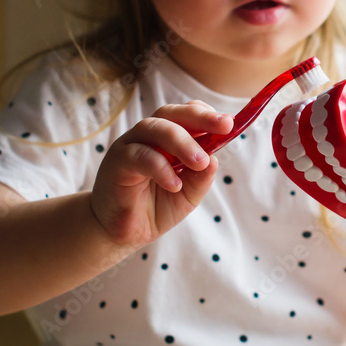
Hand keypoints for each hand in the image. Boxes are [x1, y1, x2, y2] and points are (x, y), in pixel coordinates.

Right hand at [90, 101, 232, 249]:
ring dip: (182, 142)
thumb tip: (214, 159)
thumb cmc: (155, 206)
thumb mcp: (188, 195)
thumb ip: (201, 177)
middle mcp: (148, 136)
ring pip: (154, 128)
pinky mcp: (116, 163)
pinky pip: (139, 156)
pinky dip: (160, 168)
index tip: (229, 123)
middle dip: (200, 117)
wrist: (122, 232)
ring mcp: (129, 146)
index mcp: (167, 138)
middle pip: (171, 113)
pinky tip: (174, 184)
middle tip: (225, 126)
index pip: (186, 114)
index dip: (207, 115)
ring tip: (199, 162)